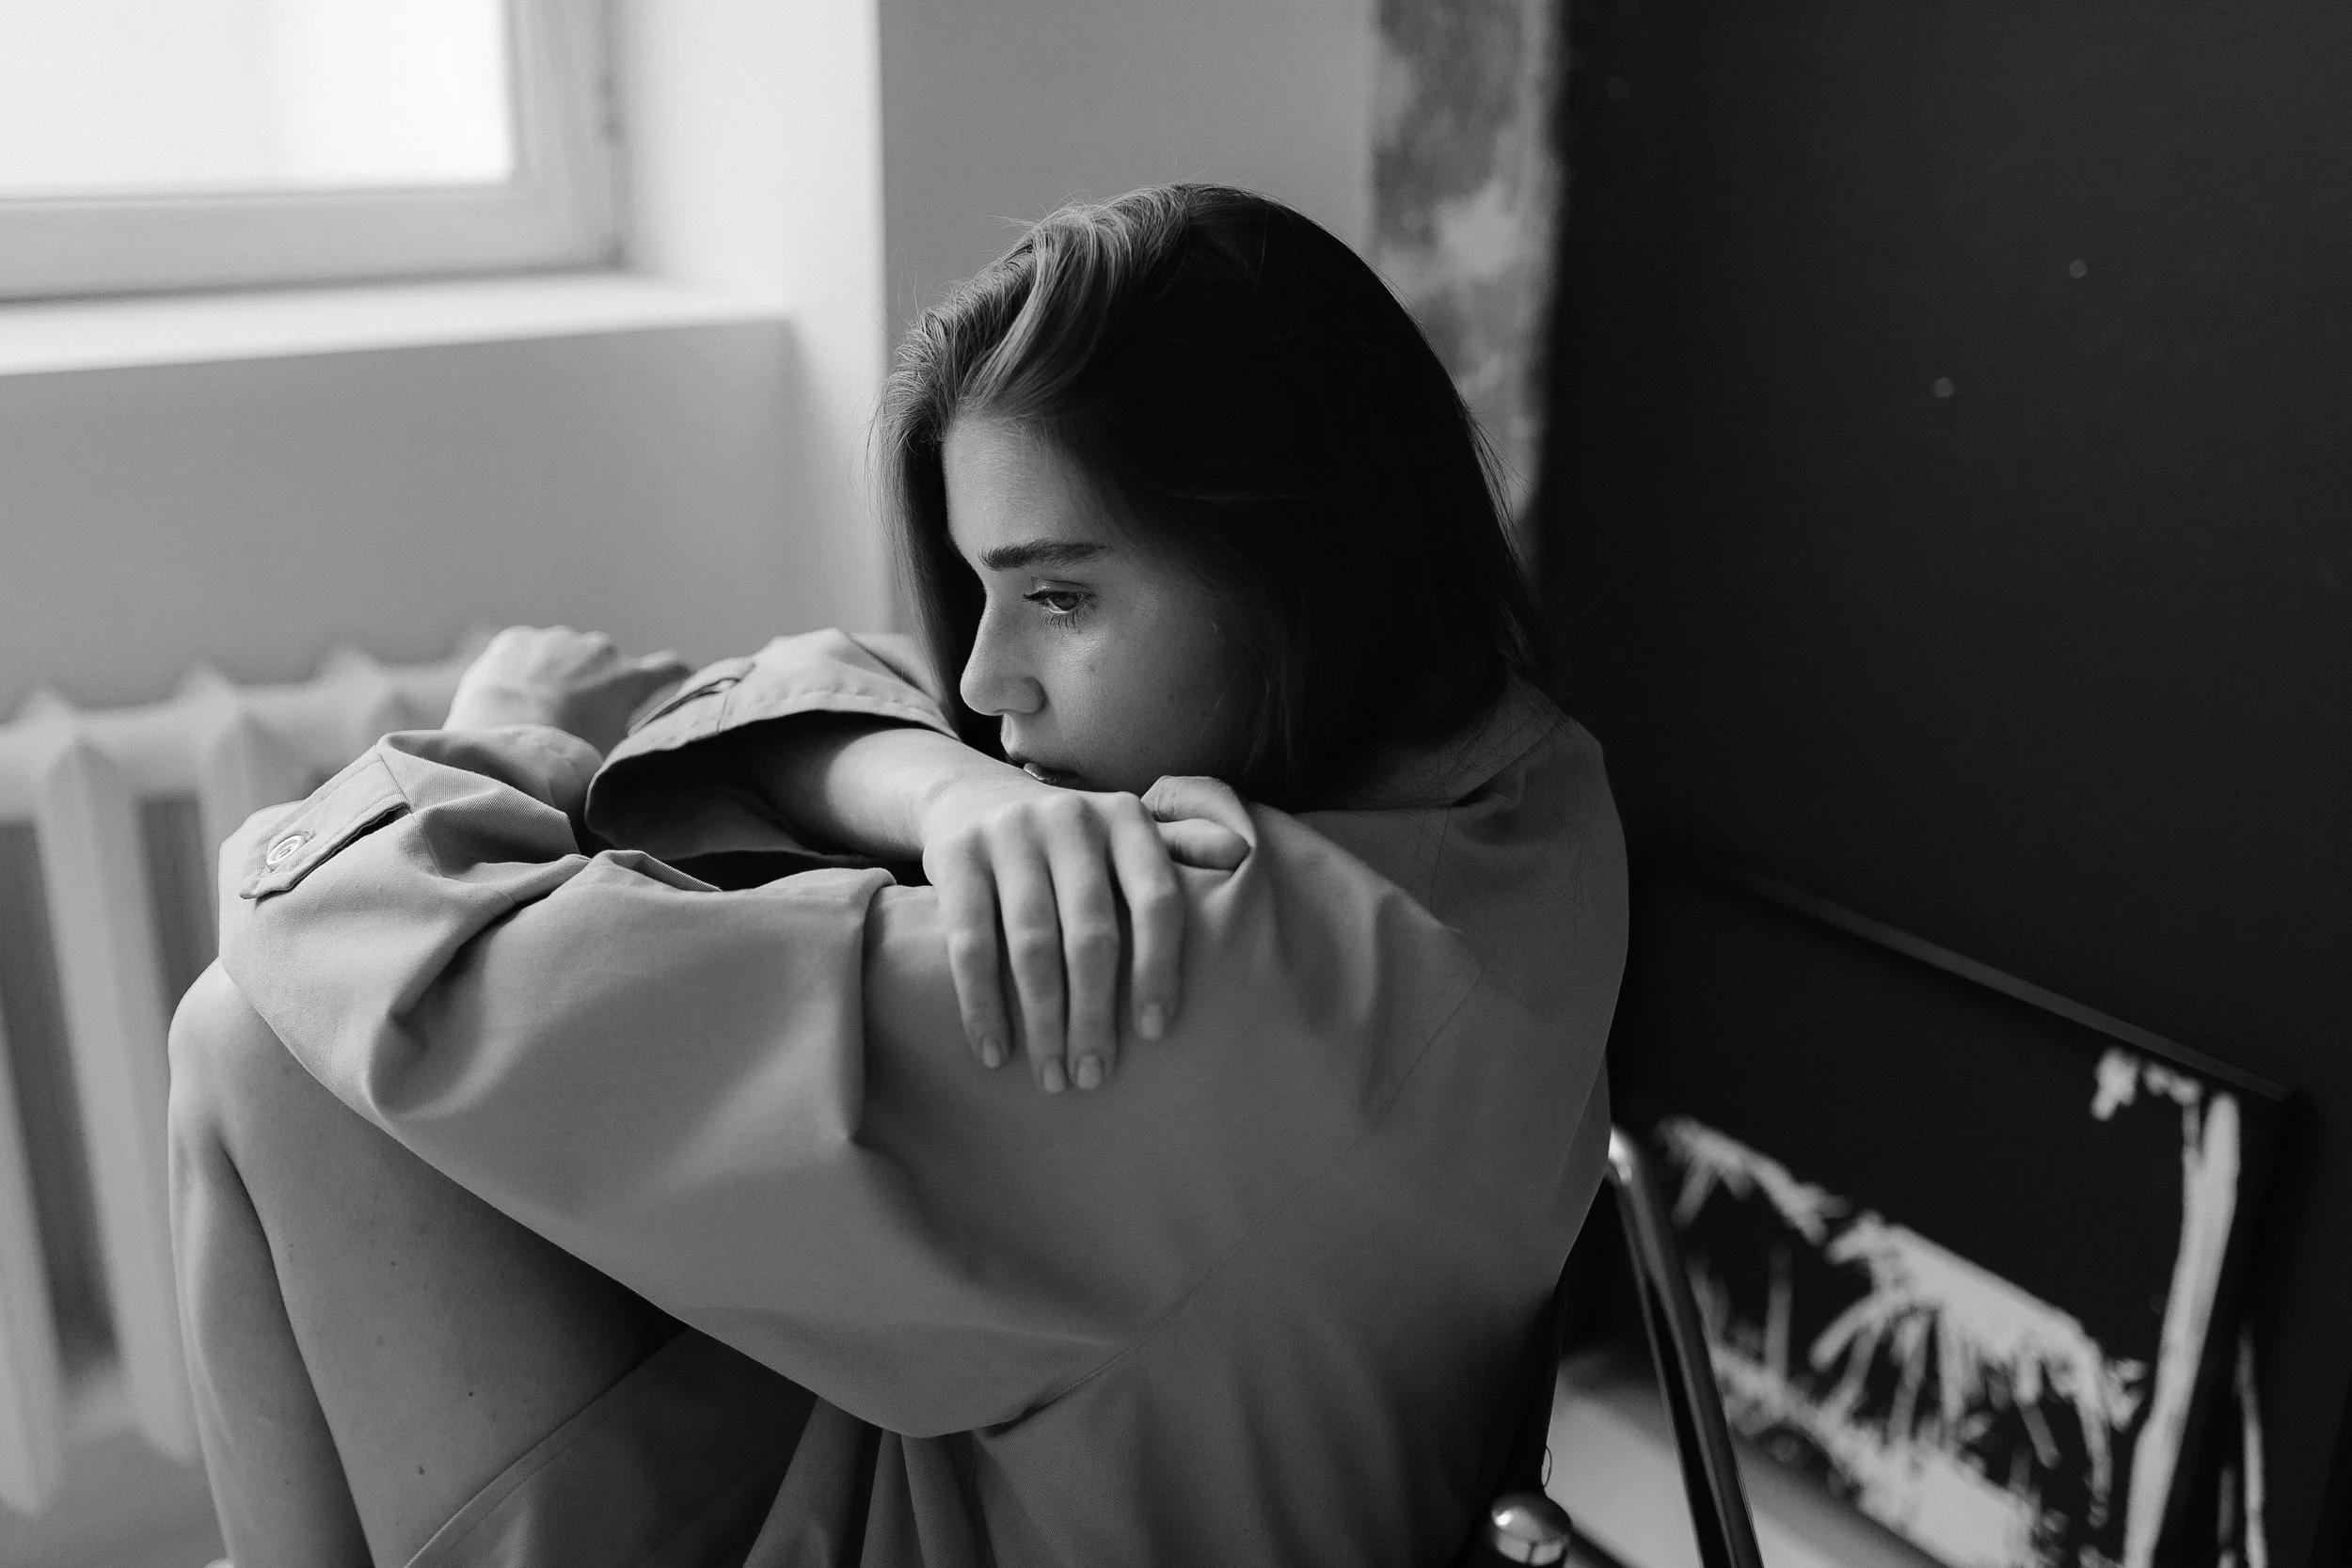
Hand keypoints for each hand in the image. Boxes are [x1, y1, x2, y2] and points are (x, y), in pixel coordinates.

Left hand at [445, 626, 693, 755]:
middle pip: (607, 664)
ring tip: (536, 708)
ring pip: (565, 655)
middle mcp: (599, 650)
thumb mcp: (617, 757)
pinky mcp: (517, 639)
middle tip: (578, 715)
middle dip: (598, 683)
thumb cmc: (566, 761)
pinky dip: (524, 668)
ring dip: (560, 673)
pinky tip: (511, 696)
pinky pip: (527, 651)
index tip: (676, 681)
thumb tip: (642, 746)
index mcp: (629, 679)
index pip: (670, 668)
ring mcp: (556, 640)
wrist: (501, 742)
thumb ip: (634, 741)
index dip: (675, 676)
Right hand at [919, 772, 1249, 1092]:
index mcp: (1125, 818)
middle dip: (1094, 1014)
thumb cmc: (1070, 839)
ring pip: (1031, 946)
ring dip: (1043, 1022)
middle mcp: (1070, 818)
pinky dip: (982, 1004)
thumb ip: (1179, 847)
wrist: (970, 796)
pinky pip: (970, 944)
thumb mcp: (1124, 832)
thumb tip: (1243, 854)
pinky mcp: (956, 856)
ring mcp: (1009, 834)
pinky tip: (995, 1051)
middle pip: (1091, 933)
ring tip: (1053, 1077)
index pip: (1155, 900)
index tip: (1153, 1032)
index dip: (1159, 968)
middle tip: (1094, 1075)